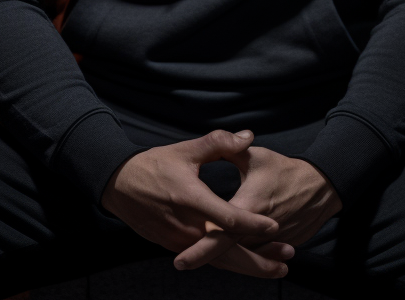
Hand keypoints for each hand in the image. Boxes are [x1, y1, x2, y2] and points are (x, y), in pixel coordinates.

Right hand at [101, 130, 288, 277]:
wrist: (118, 185)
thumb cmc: (153, 165)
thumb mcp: (186, 150)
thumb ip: (219, 143)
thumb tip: (248, 137)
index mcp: (191, 199)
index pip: (228, 219)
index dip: (254, 224)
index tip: (276, 226)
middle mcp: (186, 227)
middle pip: (227, 252)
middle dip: (259, 260)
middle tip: (286, 262)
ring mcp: (179, 241)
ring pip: (218, 260)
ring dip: (247, 265)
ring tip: (274, 268)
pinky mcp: (173, 246)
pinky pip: (206, 257)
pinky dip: (228, 261)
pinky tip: (246, 261)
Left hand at [173, 146, 342, 275]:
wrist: (320, 186)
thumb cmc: (284, 169)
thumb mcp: (254, 157)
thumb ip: (228, 150)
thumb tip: (206, 143)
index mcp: (248, 207)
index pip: (219, 234)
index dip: (199, 250)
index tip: (179, 259)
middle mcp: (258, 230)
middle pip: (227, 251)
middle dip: (203, 257)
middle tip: (180, 262)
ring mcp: (270, 242)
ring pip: (242, 255)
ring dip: (224, 256)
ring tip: (197, 254)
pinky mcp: (279, 247)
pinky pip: (256, 253)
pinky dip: (243, 254)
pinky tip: (227, 250)